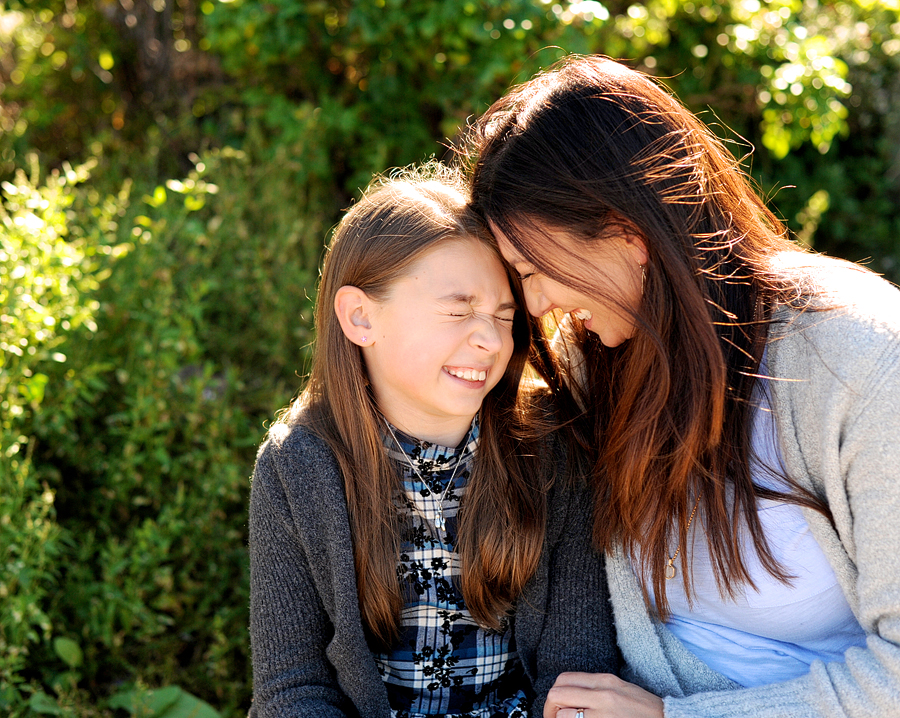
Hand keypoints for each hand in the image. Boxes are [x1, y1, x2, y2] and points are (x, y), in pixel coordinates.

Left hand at [543, 672, 664, 717]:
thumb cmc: (644, 708)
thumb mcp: (619, 688)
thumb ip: (594, 688)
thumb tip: (569, 695)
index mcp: (604, 681)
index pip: (564, 679)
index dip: (553, 694)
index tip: (554, 707)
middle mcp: (602, 695)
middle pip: (557, 695)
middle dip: (549, 710)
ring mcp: (604, 715)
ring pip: (564, 716)